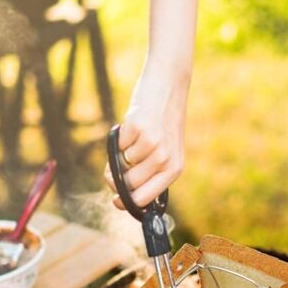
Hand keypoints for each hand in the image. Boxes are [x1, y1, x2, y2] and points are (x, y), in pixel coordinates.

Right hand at [104, 64, 188, 209]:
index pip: (144, 200)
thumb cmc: (164, 121)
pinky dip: (118, 138)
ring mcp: (152, 144)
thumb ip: (151, 172)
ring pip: (119, 166)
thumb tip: (122, 193)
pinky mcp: (138, 128)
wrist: (169, 85)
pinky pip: (116, 146)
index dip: (126, 202)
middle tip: (112, 168)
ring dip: (117, 156)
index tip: (115, 201)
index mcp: (174, 170)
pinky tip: (131, 127)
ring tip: (129, 142)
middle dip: (115, 179)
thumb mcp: (167, 150)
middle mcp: (165, 160)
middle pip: (128, 186)